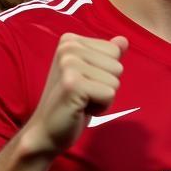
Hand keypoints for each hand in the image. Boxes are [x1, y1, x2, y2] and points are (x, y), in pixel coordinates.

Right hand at [22, 33, 128, 156]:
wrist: (47, 131)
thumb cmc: (72, 102)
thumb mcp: (91, 74)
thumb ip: (106, 55)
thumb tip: (123, 40)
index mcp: (70, 40)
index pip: (114, 51)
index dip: (105, 72)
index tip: (84, 82)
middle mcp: (68, 47)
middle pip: (117, 65)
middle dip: (105, 85)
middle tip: (82, 94)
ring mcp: (68, 64)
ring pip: (115, 81)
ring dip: (102, 97)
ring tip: (81, 100)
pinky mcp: (73, 84)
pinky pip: (110, 94)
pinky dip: (101, 107)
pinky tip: (81, 108)